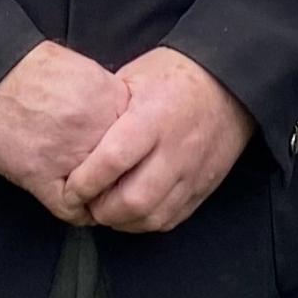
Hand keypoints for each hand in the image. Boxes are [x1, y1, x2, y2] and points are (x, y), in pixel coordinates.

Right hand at [0, 42, 129, 224]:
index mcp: (111, 100)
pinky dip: (76, 212)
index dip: (136, 156)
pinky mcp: (40, 174)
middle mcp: (96, 128)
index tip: (129, 162)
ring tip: (93, 195)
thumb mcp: (85, 71)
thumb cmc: (31, 68)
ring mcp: (69, 154)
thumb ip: (111, 101)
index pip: (142, 144)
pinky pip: (72, 209)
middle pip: (127, 172)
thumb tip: (127, 127)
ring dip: (100, 200)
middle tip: (113, 184)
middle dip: (121, 180)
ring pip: (103, 195)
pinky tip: (73, 202)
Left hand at [63, 48, 254, 232]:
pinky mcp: (203, 188)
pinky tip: (130, 213)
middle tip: (84, 204)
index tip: (68, 188)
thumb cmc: (175, 75)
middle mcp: (175, 150)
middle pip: (133, 199)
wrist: (229, 84)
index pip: (113, 161)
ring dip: (122, 221)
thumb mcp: (134, 76)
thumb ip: (107, 108)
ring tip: (104, 210)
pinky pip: (171, 219)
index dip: (85, 182)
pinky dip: (145, 222)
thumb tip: (74, 136)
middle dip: (101, 210)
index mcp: (153, 118)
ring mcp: (192, 173)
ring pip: (152, 216)